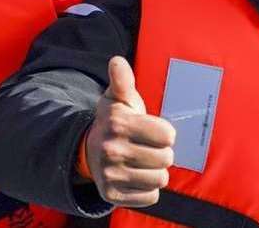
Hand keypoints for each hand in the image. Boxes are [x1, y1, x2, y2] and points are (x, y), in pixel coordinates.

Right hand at [86, 56, 175, 206]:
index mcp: (119, 124)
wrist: (90, 150)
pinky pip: (150, 197)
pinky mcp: (112, 195)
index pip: (168, 135)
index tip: (154, 131)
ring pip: (160, 179)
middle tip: (148, 147)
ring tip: (144, 162)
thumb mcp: (118, 98)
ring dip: (156, 171)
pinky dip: (148, 189)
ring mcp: (111, 175)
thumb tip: (117, 60)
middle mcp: (113, 150)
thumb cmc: (115, 121)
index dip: (166, 133)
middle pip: (166, 158)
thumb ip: (122, 80)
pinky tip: (137, 176)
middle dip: (162, 152)